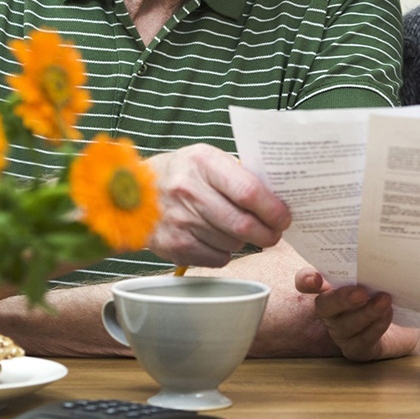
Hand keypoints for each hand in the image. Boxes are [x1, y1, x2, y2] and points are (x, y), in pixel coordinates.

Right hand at [146, 144, 291, 266]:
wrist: (135, 192)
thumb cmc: (183, 173)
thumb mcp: (208, 160)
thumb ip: (240, 175)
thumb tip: (279, 199)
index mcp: (203, 162)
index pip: (248, 191)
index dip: (272, 209)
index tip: (284, 217)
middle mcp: (188, 190)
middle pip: (242, 224)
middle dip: (267, 234)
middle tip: (274, 233)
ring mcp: (179, 220)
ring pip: (232, 244)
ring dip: (245, 242)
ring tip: (239, 229)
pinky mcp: (174, 245)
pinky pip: (217, 258)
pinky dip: (225, 253)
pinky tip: (217, 237)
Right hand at [294, 268, 419, 360]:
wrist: (405, 324)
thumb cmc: (383, 292)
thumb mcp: (376, 274)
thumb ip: (368, 262)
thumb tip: (375, 240)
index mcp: (328, 288)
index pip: (306, 282)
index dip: (306, 280)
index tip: (317, 278)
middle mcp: (330, 311)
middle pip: (324, 306)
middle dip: (341, 299)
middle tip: (361, 292)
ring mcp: (342, 332)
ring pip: (345, 326)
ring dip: (366, 313)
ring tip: (383, 301)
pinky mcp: (357, 349)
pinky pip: (362, 341)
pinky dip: (376, 327)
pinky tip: (387, 314)